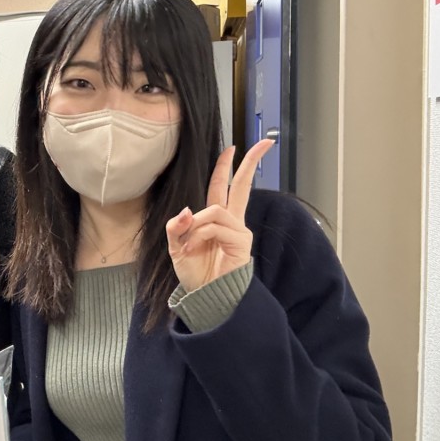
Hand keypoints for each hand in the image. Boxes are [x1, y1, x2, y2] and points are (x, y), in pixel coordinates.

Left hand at [165, 139, 274, 292]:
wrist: (205, 297)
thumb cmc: (195, 273)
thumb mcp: (176, 246)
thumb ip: (176, 227)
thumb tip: (187, 210)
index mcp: (216, 219)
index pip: (223, 187)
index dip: (225, 168)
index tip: (233, 148)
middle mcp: (231, 221)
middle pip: (241, 186)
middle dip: (250, 163)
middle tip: (263, 143)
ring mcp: (238, 230)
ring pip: (215, 210)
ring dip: (196, 225)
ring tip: (189, 244)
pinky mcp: (241, 241)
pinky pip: (215, 227)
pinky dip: (200, 235)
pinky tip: (195, 248)